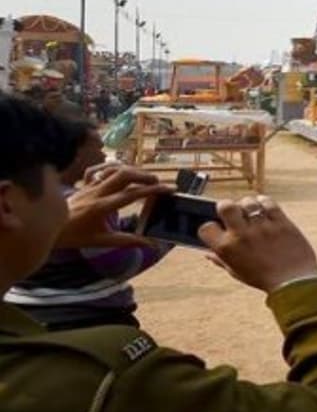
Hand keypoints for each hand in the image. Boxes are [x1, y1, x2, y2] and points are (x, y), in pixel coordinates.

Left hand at [58, 166, 174, 248]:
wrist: (51, 228)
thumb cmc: (76, 236)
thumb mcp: (102, 241)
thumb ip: (128, 240)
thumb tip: (151, 244)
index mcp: (102, 207)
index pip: (132, 194)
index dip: (153, 190)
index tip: (169, 189)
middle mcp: (96, 192)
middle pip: (124, 174)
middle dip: (144, 175)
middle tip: (158, 182)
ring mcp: (90, 185)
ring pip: (114, 169)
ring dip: (132, 170)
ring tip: (144, 177)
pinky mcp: (85, 183)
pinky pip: (101, 169)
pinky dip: (114, 168)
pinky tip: (122, 173)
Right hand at [198, 195, 316, 292]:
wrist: (294, 284)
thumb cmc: (264, 279)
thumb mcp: (237, 272)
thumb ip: (221, 260)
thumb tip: (207, 252)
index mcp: (227, 249)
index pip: (206, 228)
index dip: (211, 227)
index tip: (220, 229)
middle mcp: (242, 235)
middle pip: (225, 206)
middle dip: (227, 207)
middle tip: (234, 214)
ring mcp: (262, 227)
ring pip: (248, 202)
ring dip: (248, 205)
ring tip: (253, 213)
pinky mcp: (281, 222)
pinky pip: (268, 203)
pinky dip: (265, 203)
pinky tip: (265, 210)